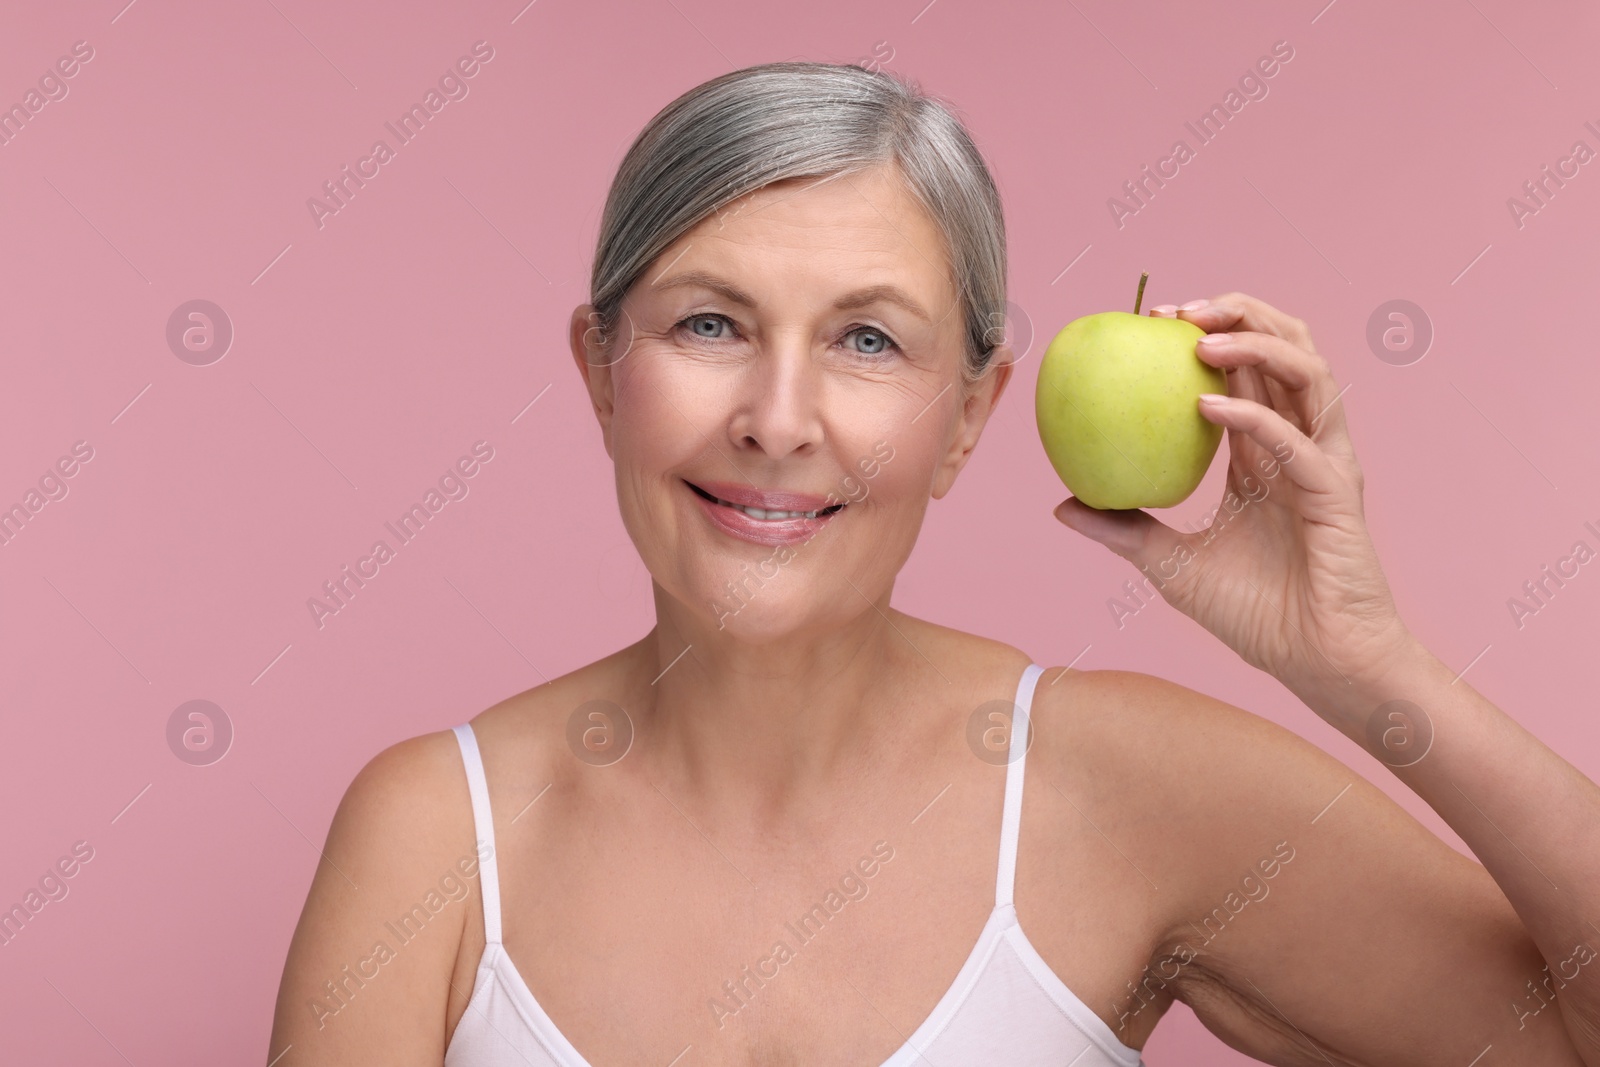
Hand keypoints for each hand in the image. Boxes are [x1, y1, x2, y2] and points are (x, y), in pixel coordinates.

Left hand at [1052, 292, 1418, 719]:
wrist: (1315, 663)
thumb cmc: (1256, 617)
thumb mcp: (1170, 566)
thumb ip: (1123, 530)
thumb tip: (1061, 506)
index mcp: (1266, 454)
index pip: (1246, 371)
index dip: (1207, 335)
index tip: (1151, 321)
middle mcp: (1300, 445)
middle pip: (1285, 350)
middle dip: (1239, 314)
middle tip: (1174, 312)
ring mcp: (1324, 462)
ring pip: (1306, 373)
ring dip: (1254, 344)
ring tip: (1199, 338)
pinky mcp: (1337, 491)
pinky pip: (1296, 439)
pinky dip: (1253, 415)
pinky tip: (1205, 405)